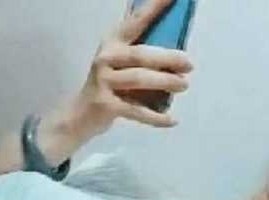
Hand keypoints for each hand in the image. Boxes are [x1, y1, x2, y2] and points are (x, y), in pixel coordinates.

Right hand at [68, 0, 193, 137]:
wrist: (80, 116)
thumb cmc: (109, 86)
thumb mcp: (120, 64)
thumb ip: (141, 55)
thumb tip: (177, 53)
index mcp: (112, 43)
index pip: (135, 22)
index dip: (153, 9)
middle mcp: (106, 58)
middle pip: (141, 55)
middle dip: (168, 58)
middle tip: (189, 64)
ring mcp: (104, 82)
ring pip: (139, 79)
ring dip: (165, 82)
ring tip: (184, 85)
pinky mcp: (106, 105)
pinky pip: (137, 111)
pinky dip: (156, 117)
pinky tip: (172, 120)